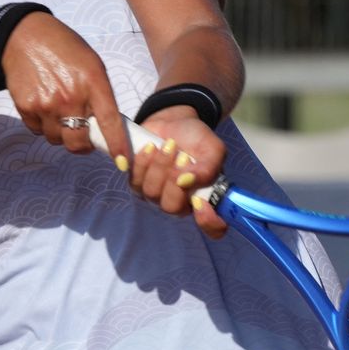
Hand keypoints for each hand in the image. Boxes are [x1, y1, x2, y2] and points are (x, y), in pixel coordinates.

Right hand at [1, 12, 130, 164]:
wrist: (24, 37)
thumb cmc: (64, 50)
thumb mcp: (92, 65)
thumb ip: (101, 94)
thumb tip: (107, 126)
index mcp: (93, 83)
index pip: (109, 122)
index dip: (117, 146)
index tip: (123, 163)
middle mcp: (70, 96)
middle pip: (78, 142)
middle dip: (82, 145)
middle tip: (83, 136)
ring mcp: (46, 104)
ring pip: (56, 139)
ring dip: (60, 132)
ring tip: (58, 109)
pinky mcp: (26, 107)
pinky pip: (38, 130)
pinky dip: (42, 124)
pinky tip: (43, 103)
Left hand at [131, 106, 227, 238]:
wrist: (174, 121)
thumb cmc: (196, 138)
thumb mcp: (212, 149)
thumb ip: (208, 168)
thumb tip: (186, 182)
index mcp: (205, 198)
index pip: (213, 228)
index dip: (209, 222)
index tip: (200, 202)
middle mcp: (181, 202)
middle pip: (173, 208)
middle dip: (173, 181)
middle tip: (181, 157)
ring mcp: (157, 195)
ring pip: (152, 193)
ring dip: (160, 166)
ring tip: (168, 145)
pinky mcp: (137, 182)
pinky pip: (135, 181)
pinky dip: (143, 162)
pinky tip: (151, 147)